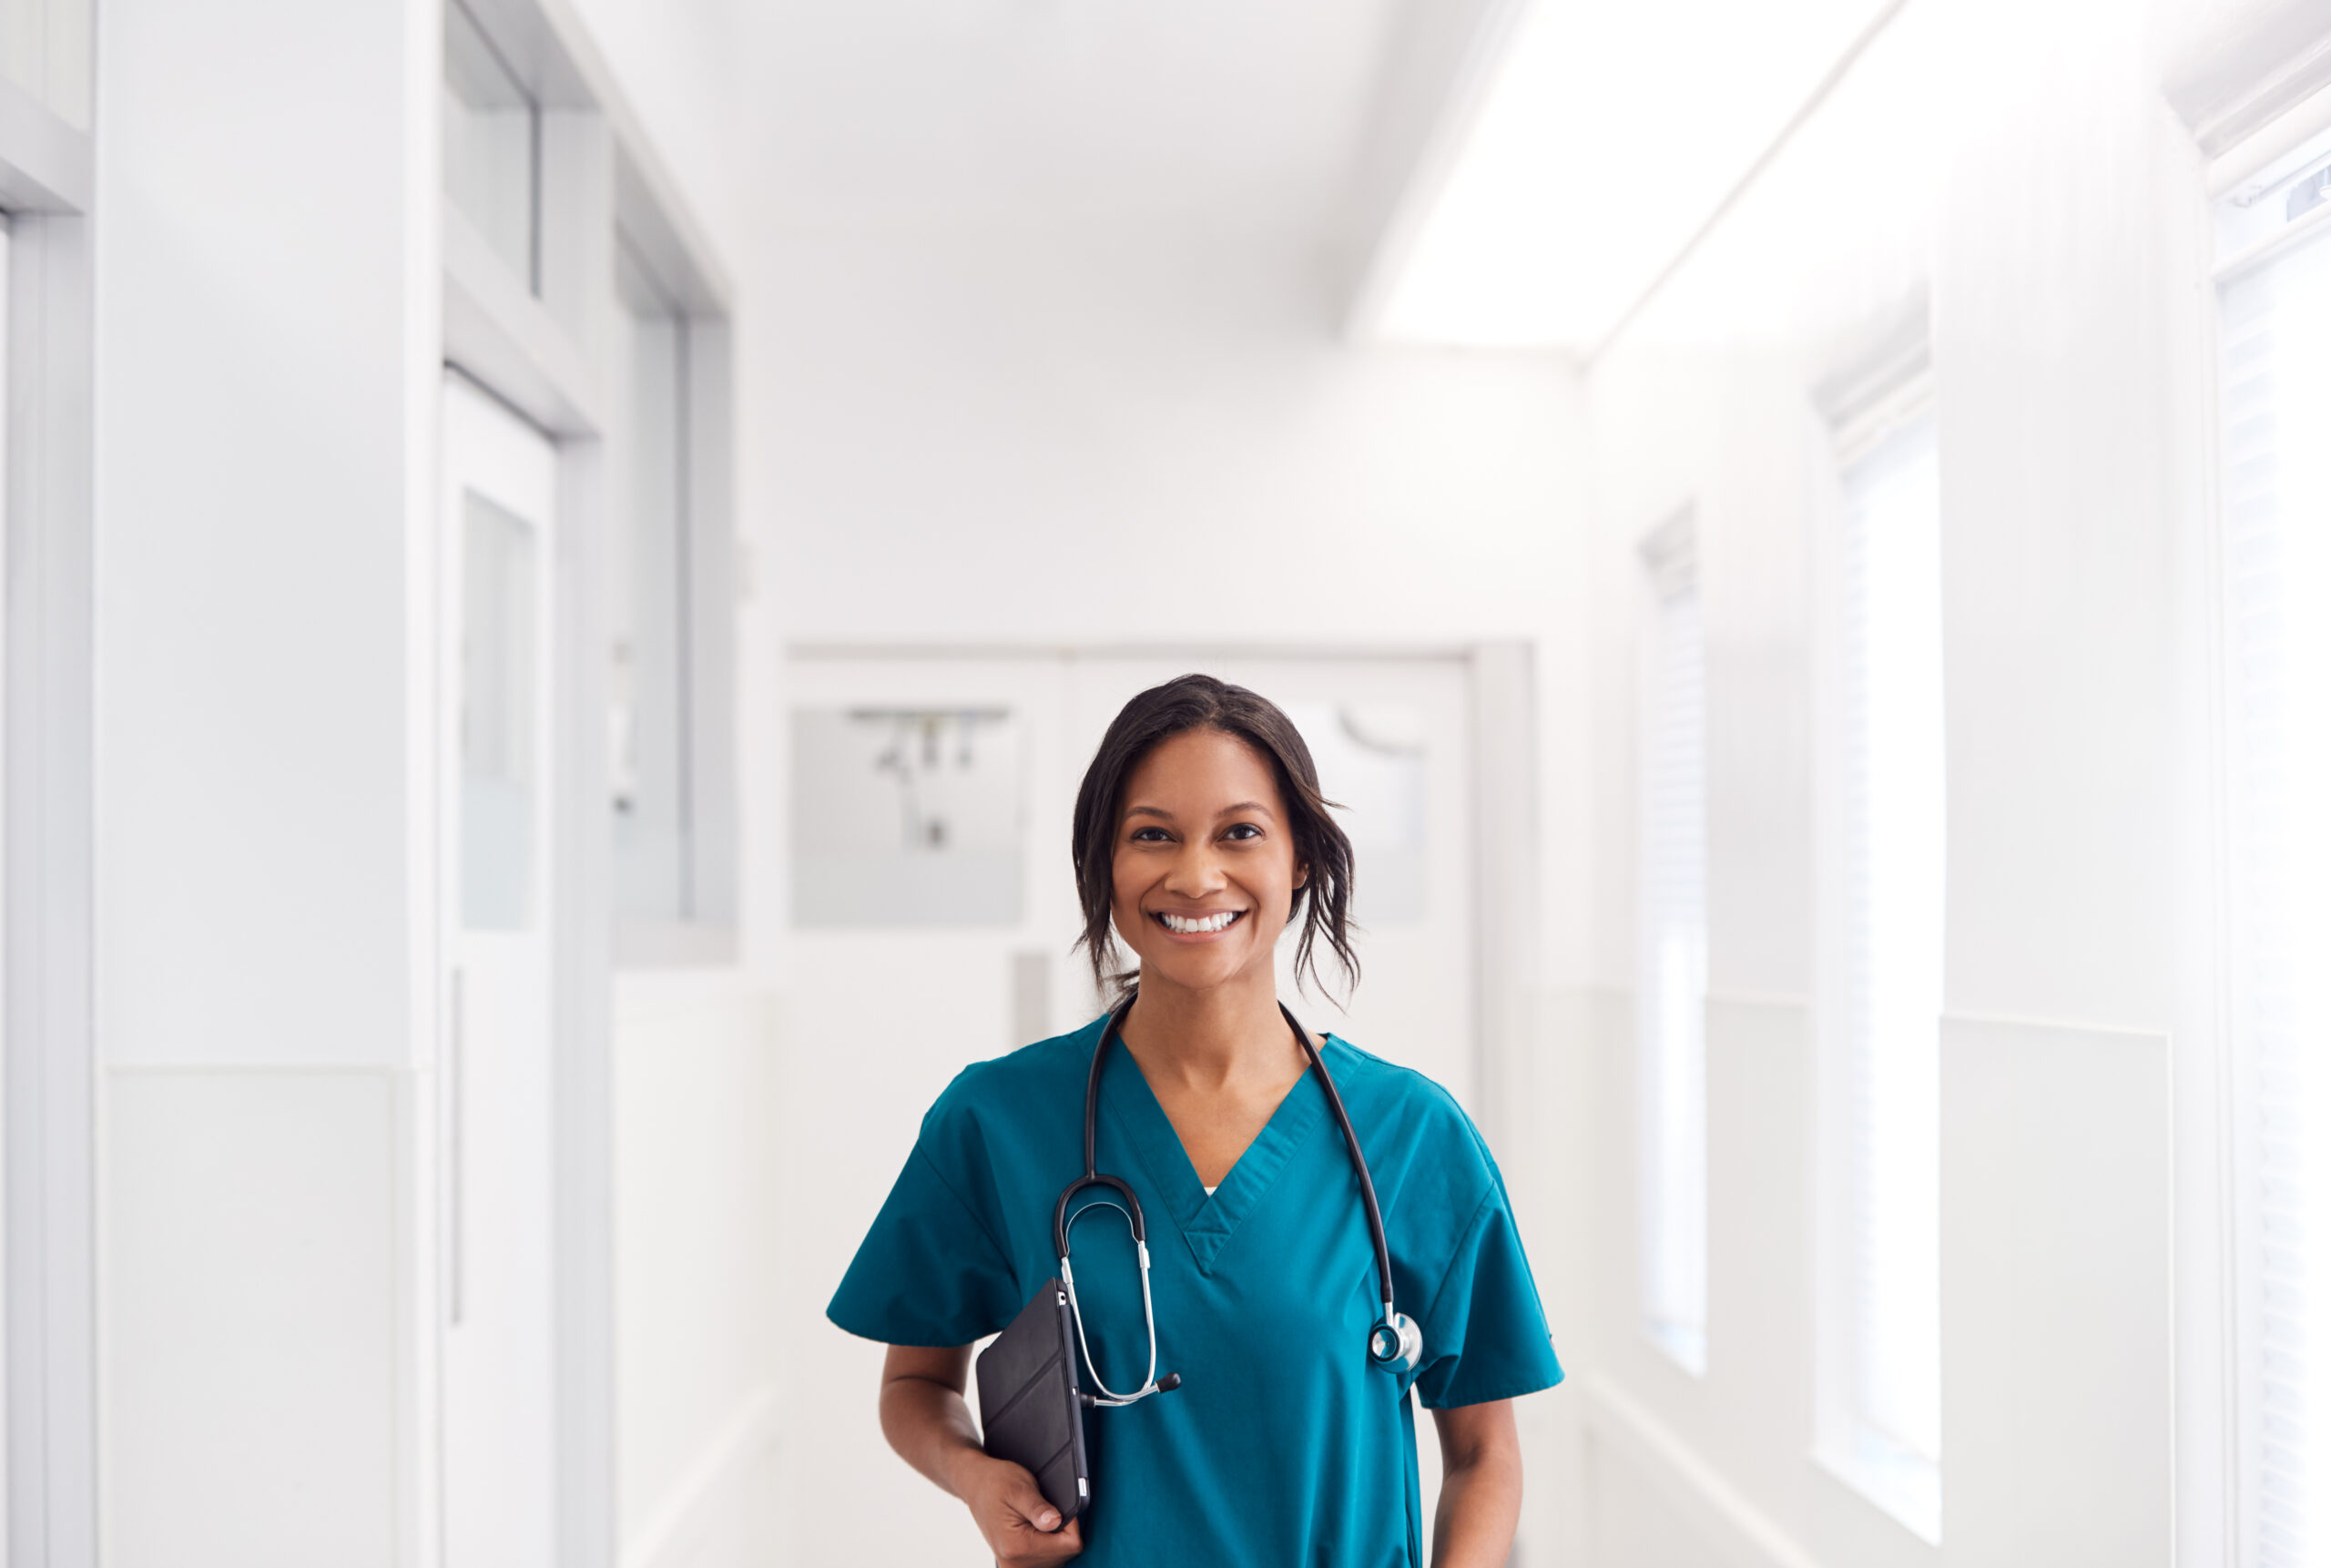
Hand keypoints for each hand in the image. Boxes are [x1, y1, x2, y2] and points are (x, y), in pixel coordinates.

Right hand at [954, 1452, 1084, 1564]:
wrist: (975, 1486)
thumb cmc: (995, 1483)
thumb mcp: (1020, 1487)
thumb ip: (1039, 1507)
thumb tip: (1057, 1521)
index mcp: (1017, 1546)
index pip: (1069, 1545)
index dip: (1072, 1523)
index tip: (1059, 1507)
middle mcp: (1015, 1564)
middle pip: (1065, 1553)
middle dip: (1062, 1530)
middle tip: (1043, 1511)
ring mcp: (1016, 1567)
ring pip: (1058, 1557)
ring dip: (1054, 1537)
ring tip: (1035, 1519)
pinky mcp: (1017, 1565)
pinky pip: (1047, 1559)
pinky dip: (1046, 1543)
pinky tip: (1034, 1528)